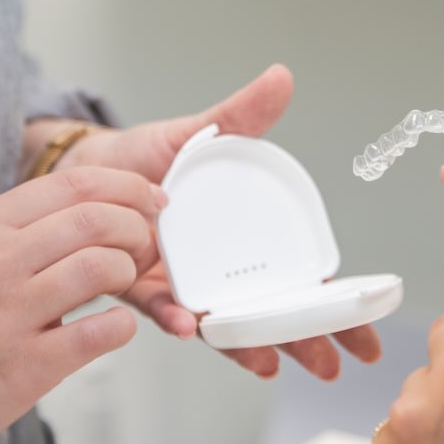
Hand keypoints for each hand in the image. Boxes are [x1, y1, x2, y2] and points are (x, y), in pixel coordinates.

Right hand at [0, 166, 163, 443]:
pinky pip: (102, 332)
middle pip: (95, 219)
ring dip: (129, 274)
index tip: (149, 200)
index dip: (126, 187)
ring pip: (102, 267)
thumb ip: (19, 233)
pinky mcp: (27, 366)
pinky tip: (111, 330)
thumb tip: (95, 213)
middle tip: (145, 248)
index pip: (72, 183)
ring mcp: (9, 314)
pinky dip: (122, 327)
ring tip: (124, 287)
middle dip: (137, 230)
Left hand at [32, 65, 382, 379]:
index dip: (335, 310)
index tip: (365, 335)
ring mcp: (182, 284)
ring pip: (224, 326)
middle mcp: (218, 272)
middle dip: (305, 343)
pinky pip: (162, 309)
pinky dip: (178, 318)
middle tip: (332, 365)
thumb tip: (280, 78)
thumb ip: (239, 115)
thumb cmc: (140, 159)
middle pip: (271, 315)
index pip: (300, 283)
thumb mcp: (196, 134)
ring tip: (270, 363)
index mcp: (244, 242)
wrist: (78, 171)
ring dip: (248, 346)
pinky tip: (195, 327)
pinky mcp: (138, 287)